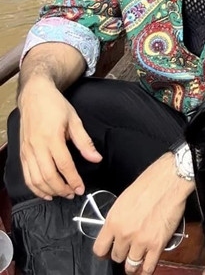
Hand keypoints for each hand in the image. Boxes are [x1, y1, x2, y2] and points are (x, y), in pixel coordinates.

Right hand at [18, 78, 101, 199]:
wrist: (34, 95)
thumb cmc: (55, 106)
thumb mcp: (74, 119)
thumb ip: (85, 142)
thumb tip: (96, 159)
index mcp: (52, 137)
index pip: (64, 165)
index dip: (73, 180)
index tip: (81, 188)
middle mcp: (37, 146)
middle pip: (49, 176)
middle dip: (62, 189)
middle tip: (73, 193)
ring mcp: (27, 151)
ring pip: (36, 179)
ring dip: (49, 191)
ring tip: (62, 194)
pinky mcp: (22, 153)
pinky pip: (27, 176)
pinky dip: (35, 188)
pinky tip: (45, 192)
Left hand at [92, 154, 192, 274]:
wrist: (170, 179)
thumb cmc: (150, 183)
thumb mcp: (125, 198)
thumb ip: (118, 218)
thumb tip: (116, 229)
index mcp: (113, 220)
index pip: (99, 249)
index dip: (104, 252)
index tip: (108, 251)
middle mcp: (124, 233)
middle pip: (116, 257)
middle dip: (122, 253)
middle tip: (128, 248)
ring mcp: (140, 241)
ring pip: (131, 265)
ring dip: (133, 263)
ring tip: (137, 259)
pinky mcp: (157, 245)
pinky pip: (148, 267)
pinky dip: (146, 270)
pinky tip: (146, 266)